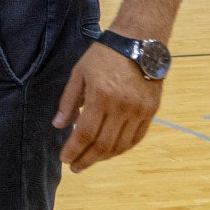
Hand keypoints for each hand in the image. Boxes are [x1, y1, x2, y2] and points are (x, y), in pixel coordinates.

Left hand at [53, 39, 161, 172]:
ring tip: (90, 160)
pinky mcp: (151, 112)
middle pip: (103, 144)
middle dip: (87, 159)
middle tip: (75, 167)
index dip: (73, 149)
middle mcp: (121, 107)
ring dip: (104, 157)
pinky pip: (136, 138)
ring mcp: (138, 111)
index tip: (64, 159)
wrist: (139, 42)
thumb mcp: (79, 73)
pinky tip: (110, 151)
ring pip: (120, 145)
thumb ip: (68, 100)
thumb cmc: (104, 55)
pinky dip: (122, 149)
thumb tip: (58, 125)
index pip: (85, 133)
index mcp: (101, 96)